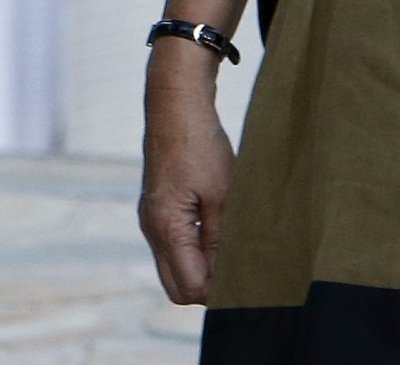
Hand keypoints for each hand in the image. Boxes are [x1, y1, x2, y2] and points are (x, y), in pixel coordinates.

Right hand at [140, 56, 234, 302]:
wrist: (174, 107)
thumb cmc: (200, 147)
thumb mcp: (223, 198)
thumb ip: (222, 243)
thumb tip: (229, 281)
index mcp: (165, 228)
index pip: (190, 288)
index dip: (220, 292)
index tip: (247, 275)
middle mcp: (152, 229)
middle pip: (177, 288)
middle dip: (208, 288)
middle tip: (241, 268)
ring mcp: (151, 220)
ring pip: (175, 269)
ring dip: (203, 269)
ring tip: (233, 247)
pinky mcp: (157, 210)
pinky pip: (174, 249)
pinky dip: (195, 253)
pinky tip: (218, 233)